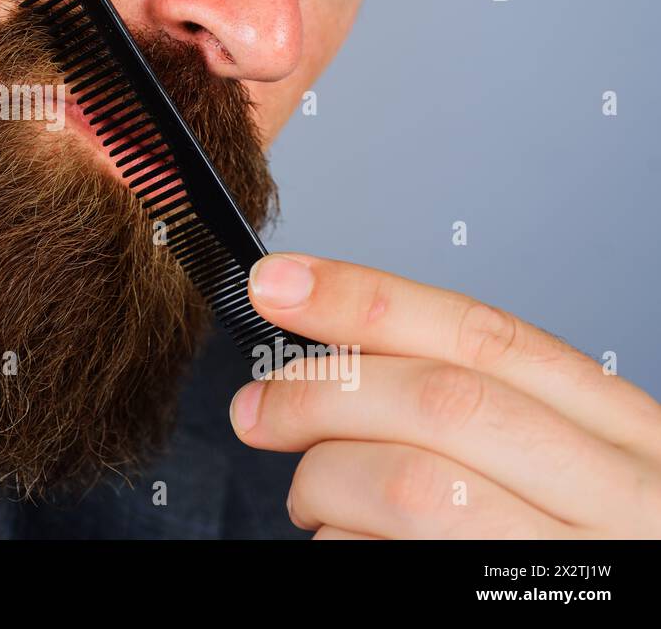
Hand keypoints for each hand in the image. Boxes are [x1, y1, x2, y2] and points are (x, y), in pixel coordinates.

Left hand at [229, 253, 660, 538]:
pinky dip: (340, 542)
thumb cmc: (577, 543)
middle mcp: (616, 495)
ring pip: (410, 486)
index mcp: (621, 433)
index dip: (364, 298)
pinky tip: (344, 541)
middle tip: (257, 408)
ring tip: (310, 498)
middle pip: (439, 400)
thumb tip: (334, 354)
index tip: (279, 283)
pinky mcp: (510, 612)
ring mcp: (569, 563)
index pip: (481, 334)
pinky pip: (391, 561)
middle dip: (322, 393)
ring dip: (324, 481)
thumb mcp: (560, 462)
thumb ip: (475, 403)